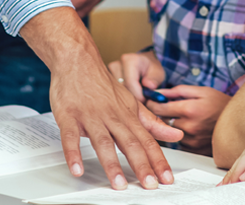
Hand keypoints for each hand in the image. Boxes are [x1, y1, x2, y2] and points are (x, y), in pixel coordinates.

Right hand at [22, 7, 181, 189]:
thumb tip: (176, 134)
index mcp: (127, 116)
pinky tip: (76, 169)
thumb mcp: (131, 102)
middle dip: (141, 165)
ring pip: (103, 142)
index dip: (158, 160)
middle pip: (129, 143)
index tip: (166, 178)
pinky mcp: (69, 116)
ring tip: (119, 184)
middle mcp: (112, 117)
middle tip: (150, 185)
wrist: (77, 60)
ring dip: (111, 163)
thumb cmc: (102, 85)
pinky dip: (73, 153)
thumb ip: (152, 122)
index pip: (147, 141)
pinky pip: (70, 137)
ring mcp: (90, 117)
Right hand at [108, 51, 164, 102]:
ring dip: (127, 98)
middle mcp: (116, 65)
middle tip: (143, 101)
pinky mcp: (106, 79)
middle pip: (122, 89)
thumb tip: (149, 86)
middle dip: (133, 98)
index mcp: (129, 60)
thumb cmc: (151, 69)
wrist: (143, 65)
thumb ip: (154, 79)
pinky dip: (122, 97)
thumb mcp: (158, 73)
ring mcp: (109, 72)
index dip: (139, 96)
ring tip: (137, 95)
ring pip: (117, 92)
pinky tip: (129, 95)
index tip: (146, 101)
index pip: (130, 83)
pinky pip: (113, 92)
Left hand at [145, 85, 231, 155]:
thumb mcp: (201, 91)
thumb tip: (159, 93)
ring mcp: (192, 140)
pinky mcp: (195, 149)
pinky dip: (182, 135)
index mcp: (190, 109)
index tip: (152, 101)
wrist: (238, 122)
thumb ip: (177, 91)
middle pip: (162, 121)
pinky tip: (191, 129)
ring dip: (172, 126)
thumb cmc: (220, 104)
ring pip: (170, 133)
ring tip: (185, 119)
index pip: (159, 108)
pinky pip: (180, 142)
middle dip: (162, 115)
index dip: (153, 104)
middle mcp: (189, 127)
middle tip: (168, 109)